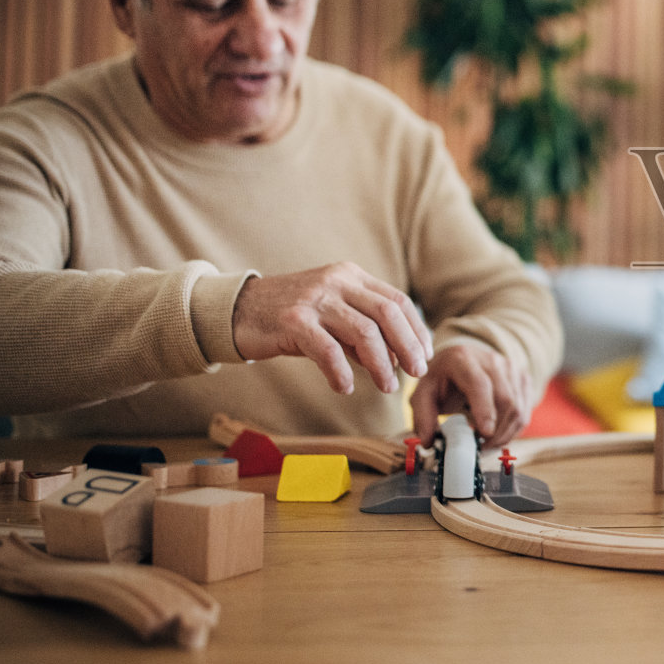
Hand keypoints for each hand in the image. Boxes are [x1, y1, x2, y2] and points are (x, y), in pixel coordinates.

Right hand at [232, 263, 432, 395]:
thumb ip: (361, 331)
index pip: (397, 300)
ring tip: (387, 387)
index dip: (416, 329)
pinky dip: (341, 371)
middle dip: (407, 345)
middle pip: (387, 312)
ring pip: (363, 331)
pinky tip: (345, 387)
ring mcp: (315, 298)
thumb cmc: (292, 316)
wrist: (238, 309)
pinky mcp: (293, 320)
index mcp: (351, 276)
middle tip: (416, 373)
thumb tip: (395, 359)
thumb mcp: (332, 315)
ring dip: (380, 363)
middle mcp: (336, 281)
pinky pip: (327, 349)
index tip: (425, 355)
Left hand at [409, 343, 533, 447]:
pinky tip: (499, 434)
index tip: (484, 433)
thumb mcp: (424, 393)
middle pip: (505, 399)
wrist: (463, 361)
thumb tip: (429, 441)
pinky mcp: (522, 377)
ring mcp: (511, 368)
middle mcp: (491, 360)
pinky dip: (514, 428)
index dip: (485, 409)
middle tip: (480, 447)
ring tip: (488, 443)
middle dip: (496, 431)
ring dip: (505, 433)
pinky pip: (525, 409)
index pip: (480, 384)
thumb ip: (422, 416)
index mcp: (462, 359)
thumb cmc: (443, 379)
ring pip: (518, 407)